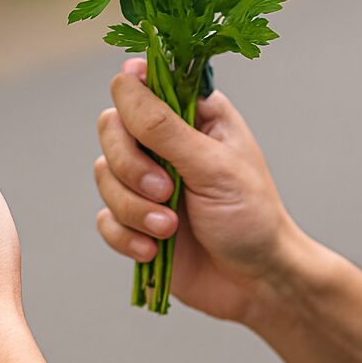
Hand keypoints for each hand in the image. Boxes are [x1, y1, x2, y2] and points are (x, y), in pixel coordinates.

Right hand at [94, 59, 304, 322]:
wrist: (256, 283)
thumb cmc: (250, 215)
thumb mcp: (212, 166)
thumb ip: (164, 127)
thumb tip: (125, 79)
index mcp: (195, 115)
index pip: (145, 83)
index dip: (132, 95)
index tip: (138, 123)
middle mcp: (166, 142)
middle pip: (112, 128)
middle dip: (131, 165)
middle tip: (165, 190)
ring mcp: (148, 182)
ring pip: (104, 175)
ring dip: (133, 207)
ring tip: (169, 228)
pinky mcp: (136, 221)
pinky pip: (104, 218)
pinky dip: (125, 236)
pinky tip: (154, 249)